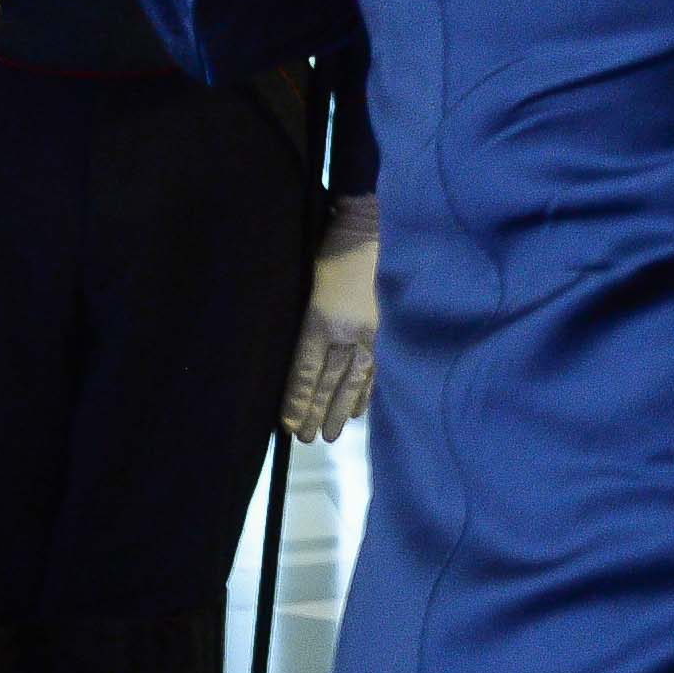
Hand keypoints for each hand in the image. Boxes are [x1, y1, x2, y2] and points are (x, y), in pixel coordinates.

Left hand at [282, 191, 382, 440]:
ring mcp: (369, 332)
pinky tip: (357, 409)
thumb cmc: (326, 255)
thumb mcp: (303, 287)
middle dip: (317, 413)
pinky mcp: (384, 330)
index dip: (297, 401)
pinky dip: (365, 392)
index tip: (289, 426)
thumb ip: (299, 324)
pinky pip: (374, 368)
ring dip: (340, 410)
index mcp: (320, 318)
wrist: (367, 233)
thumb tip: (289, 363)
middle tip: (308, 439)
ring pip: (353, 380)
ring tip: (330, 434)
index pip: (306, 371)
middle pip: (329, 382)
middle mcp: (346, 331)